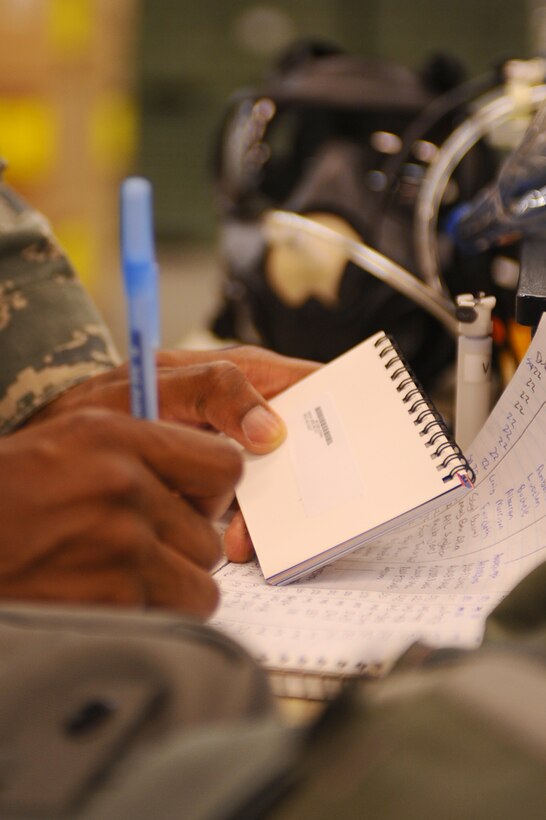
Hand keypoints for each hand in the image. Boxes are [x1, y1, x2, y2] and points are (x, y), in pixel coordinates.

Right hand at [0, 408, 241, 615]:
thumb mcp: (71, 440)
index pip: (222, 465)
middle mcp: (124, 487)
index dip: (213, 492)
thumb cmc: (8, 492)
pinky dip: (148, 616)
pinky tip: (106, 600)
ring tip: (126, 579)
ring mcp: (119, 547)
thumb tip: (213, 479)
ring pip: (201, 583)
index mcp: (116, 436)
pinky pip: (171, 616)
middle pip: (209, 534)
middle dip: (182, 548)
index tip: (194, 504)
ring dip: (172, 588)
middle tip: (142, 549)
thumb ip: (142, 451)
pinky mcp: (111, 602)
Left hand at [27, 345, 318, 565]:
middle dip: (306, 480)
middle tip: (300, 513)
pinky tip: (235, 544)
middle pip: (306, 443)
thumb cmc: (111, 402)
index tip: (352, 444)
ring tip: (244, 541)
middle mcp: (251, 413)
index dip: (341, 409)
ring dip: (271, 513)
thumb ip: (212, 391)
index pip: (313, 383)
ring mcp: (240, 453)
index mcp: (248, 374)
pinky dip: (249, 529)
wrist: (68, 446)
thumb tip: (269, 429)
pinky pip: (254, 508)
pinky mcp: (226, 488)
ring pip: (282, 483)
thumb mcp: (158, 385)